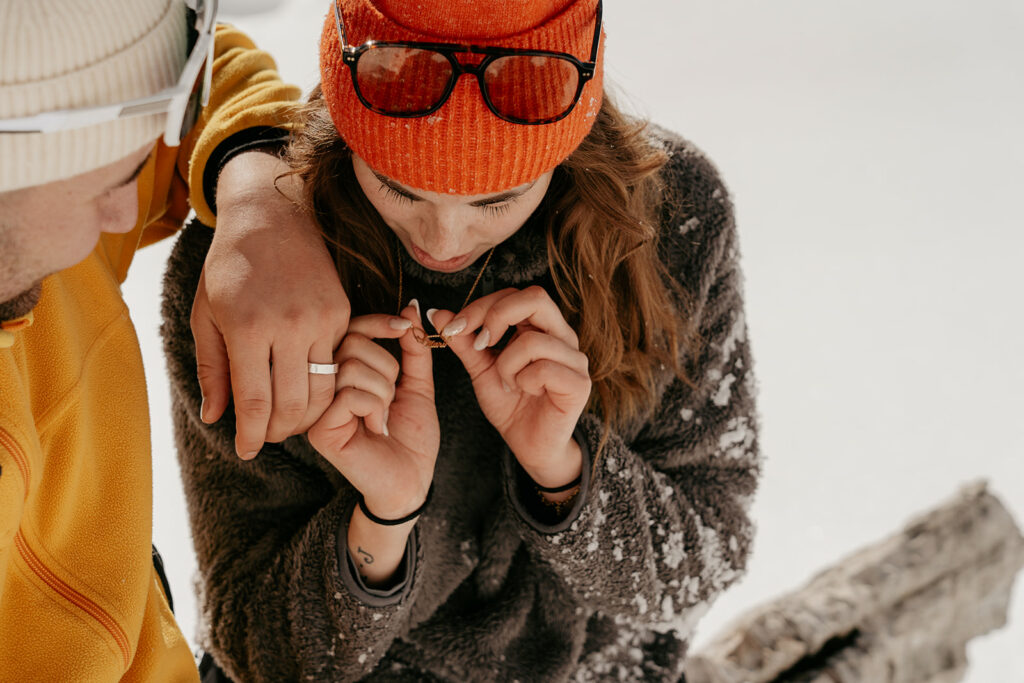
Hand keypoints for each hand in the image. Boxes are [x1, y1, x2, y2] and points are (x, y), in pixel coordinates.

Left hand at [191, 151, 349, 457]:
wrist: (272, 217)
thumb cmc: (230, 266)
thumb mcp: (206, 315)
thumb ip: (211, 369)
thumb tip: (215, 418)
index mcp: (248, 328)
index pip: (255, 402)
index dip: (252, 436)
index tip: (247, 451)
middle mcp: (289, 326)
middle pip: (294, 406)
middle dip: (279, 431)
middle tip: (267, 436)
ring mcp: (321, 319)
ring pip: (323, 391)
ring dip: (305, 415)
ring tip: (287, 418)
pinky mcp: (341, 312)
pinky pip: (336, 363)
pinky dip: (322, 384)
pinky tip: (305, 386)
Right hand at [307, 304, 438, 518]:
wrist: (411, 479)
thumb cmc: (411, 435)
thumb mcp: (417, 384)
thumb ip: (413, 348)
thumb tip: (410, 307)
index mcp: (343, 370)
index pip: (352, 328)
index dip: (380, 323)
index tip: (406, 329)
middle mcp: (324, 385)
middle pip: (353, 343)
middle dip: (388, 366)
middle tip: (393, 396)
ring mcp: (318, 407)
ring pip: (352, 367)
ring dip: (384, 391)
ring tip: (385, 415)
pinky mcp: (319, 429)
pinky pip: (350, 395)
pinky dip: (375, 408)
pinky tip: (377, 428)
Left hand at [428, 286, 590, 487]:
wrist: (529, 445)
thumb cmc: (510, 404)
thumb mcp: (481, 369)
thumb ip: (464, 341)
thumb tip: (438, 313)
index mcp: (541, 326)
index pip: (515, 294)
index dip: (481, 306)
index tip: (455, 329)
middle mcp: (563, 335)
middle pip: (535, 298)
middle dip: (497, 316)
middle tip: (480, 345)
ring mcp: (575, 358)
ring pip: (533, 340)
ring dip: (506, 363)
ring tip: (507, 382)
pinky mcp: (579, 384)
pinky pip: (543, 369)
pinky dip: (523, 381)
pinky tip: (526, 393)